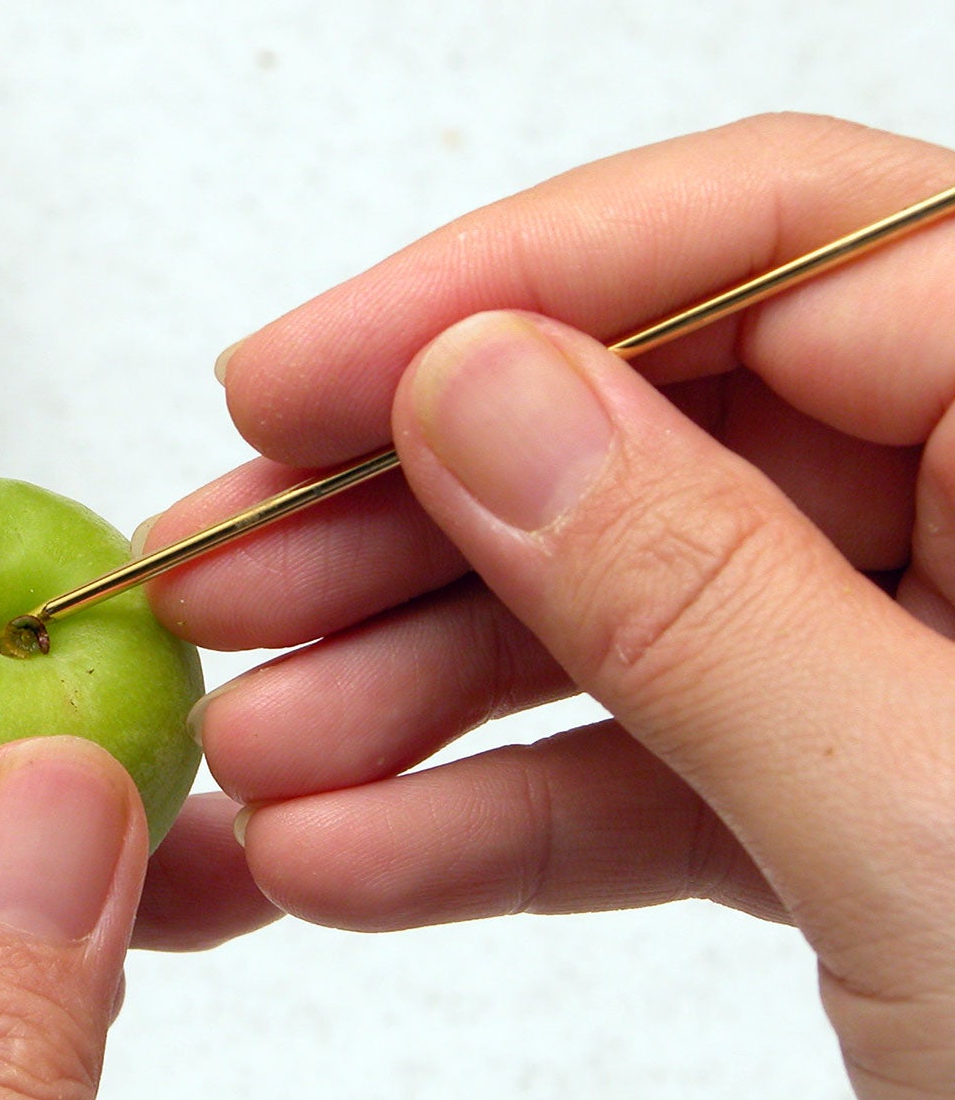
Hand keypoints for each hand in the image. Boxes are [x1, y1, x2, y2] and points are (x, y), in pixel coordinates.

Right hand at [146, 114, 954, 1099]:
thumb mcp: (932, 829)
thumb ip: (697, 596)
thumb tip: (481, 393)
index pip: (773, 241)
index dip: (498, 290)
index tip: (291, 385)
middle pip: (655, 432)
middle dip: (404, 524)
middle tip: (215, 578)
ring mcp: (928, 662)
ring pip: (624, 612)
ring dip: (411, 692)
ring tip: (247, 752)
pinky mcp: (861, 803)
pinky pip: (651, 772)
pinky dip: (491, 820)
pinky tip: (346, 859)